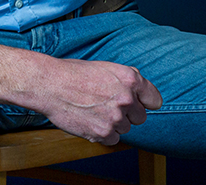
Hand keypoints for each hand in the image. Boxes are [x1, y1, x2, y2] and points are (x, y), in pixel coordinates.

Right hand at [0, 45, 162, 144]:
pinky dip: (104, 134)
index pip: (154, 99)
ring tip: (94, 111)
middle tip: (108, 106)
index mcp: (130, 79)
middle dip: (127, 114)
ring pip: (126, 128)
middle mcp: (126, 98)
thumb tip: (141, 93)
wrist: (51, 84)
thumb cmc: (75, 73)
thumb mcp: (106, 67)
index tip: (140, 104)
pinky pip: (114, 139)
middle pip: (140, 117)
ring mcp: (116, 117)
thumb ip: (127, 80)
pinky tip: (90, 120)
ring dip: (114, 123)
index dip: (146, 102)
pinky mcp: (104, 133)